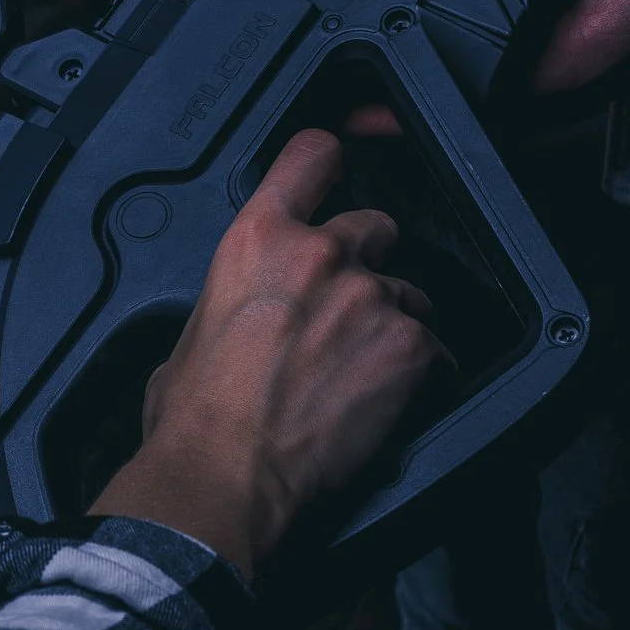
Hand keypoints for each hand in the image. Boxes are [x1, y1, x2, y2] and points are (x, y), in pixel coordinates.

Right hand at [94, 130, 447, 575]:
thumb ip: (235, 298)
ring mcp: (371, 298)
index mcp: (258, 239)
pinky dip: (421, 375)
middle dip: (366, 264)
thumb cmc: (197, 417)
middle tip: (345, 315)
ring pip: (409, 293)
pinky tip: (389, 404)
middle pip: (374, 227)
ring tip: (362, 374)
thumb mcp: (193, 330)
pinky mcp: (410, 347)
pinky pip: (436, 352)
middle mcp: (320, 254)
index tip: (343, 164)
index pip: (312, 156)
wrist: (225, 473)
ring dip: (393, 324)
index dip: (332, 159)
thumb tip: (243, 314)